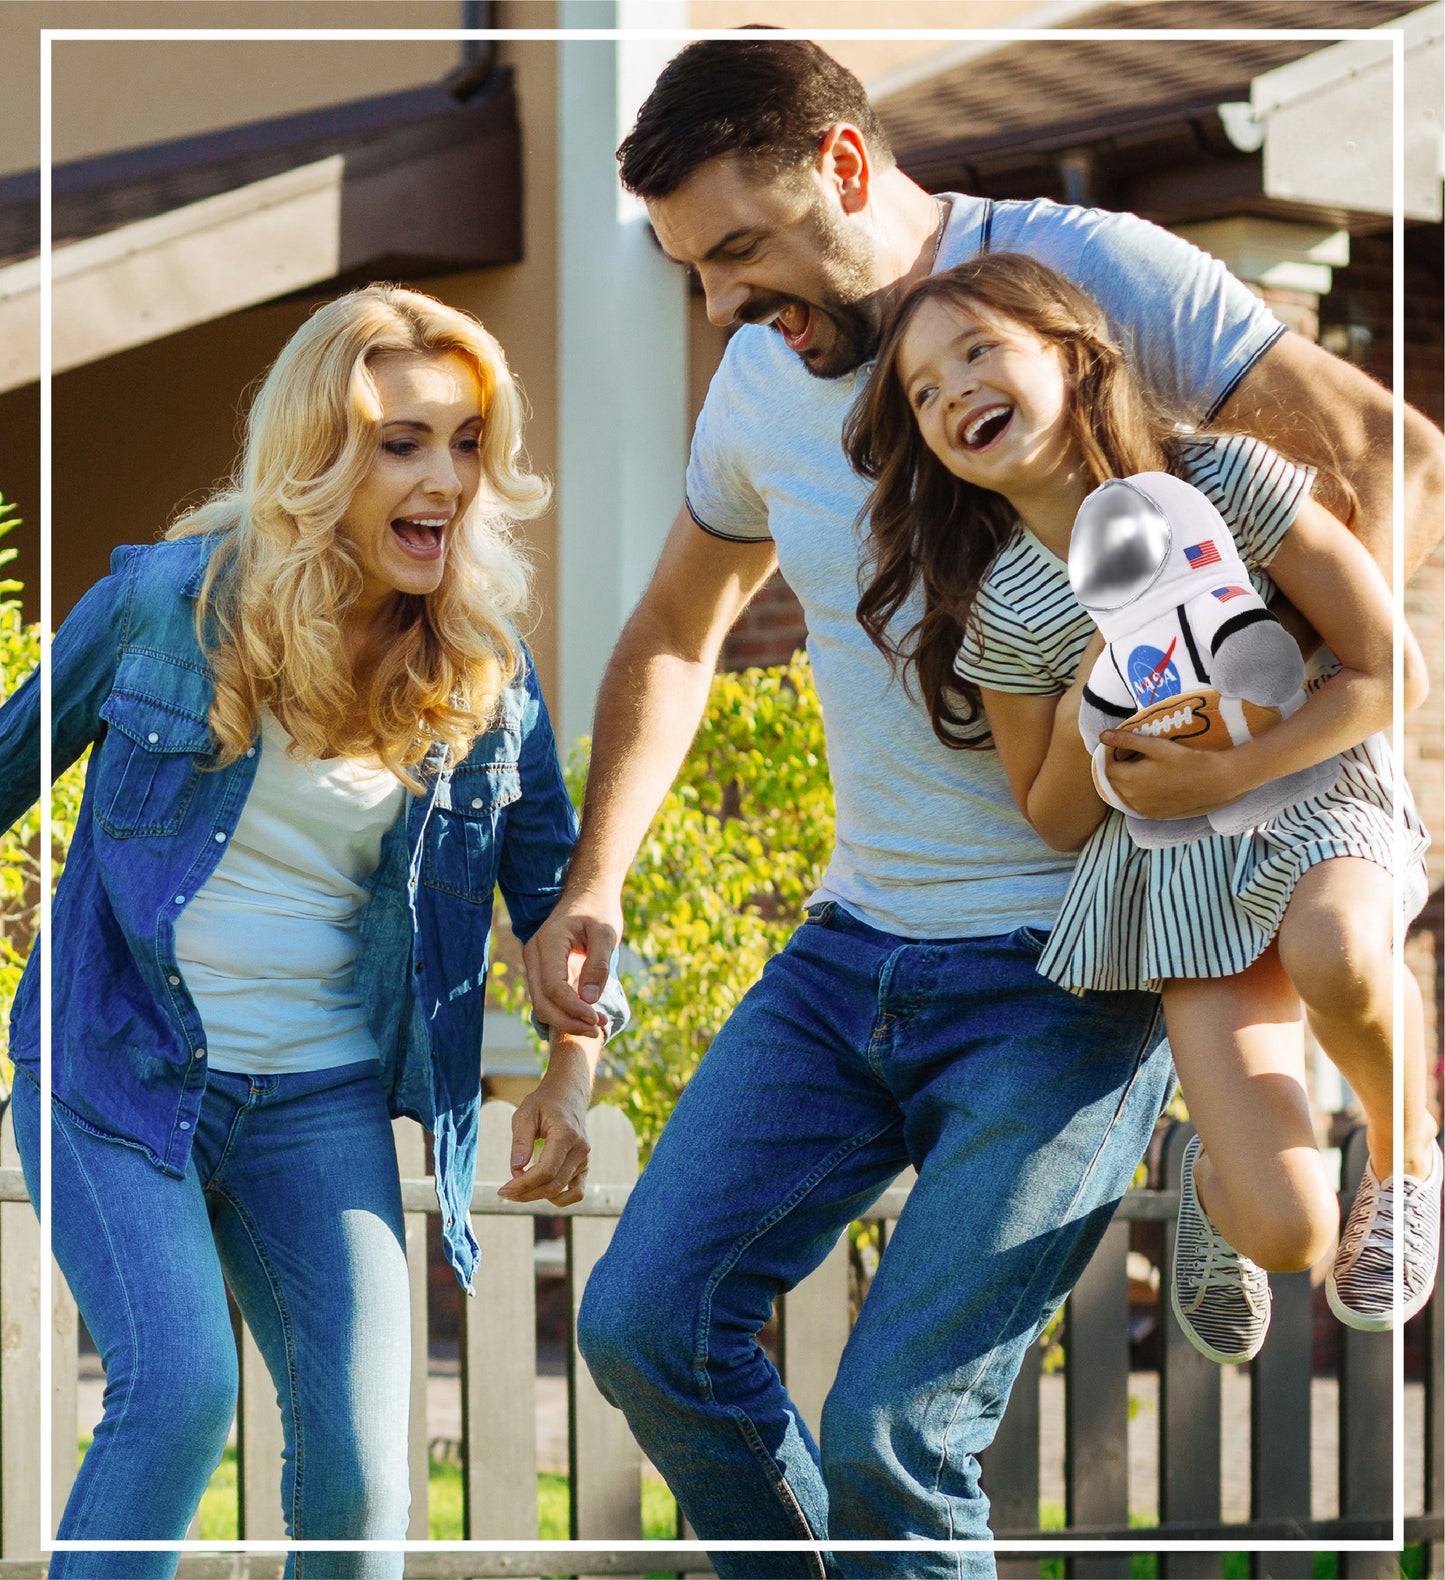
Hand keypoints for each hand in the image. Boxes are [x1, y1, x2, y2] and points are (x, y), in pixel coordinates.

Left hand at [497, 1035, 598, 1206]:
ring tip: (519, 1188)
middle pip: (553, 1185)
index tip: (504, 1189)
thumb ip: (520, 1141)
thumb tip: (516, 1169)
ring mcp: (585, 1160)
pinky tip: (539, 1191)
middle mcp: (580, 1150)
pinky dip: (558, 1198)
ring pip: (562, 1192)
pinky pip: (576, 1192)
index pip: (546, 1171)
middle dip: (526, 1193)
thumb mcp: (525, 1113)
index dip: (524, 1184)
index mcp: (567, 1135)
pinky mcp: (584, 1166)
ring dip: (537, 1196)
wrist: (568, 1095)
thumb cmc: (544, 1102)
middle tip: (504, 1192)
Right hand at [522, 886, 621, 1036]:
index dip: (574, 1009)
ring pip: (541, 1004)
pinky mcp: (542, 970)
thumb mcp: (606, 933)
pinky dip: (564, 1012)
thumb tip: (589, 1000)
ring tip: (596, 1025)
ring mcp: (534, 963)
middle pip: (541, 1002)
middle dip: (569, 1021)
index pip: (554, 987)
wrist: (588, 893)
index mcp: (548, 943)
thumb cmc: (599, 910)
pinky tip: (586, 1017)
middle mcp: (534, 954)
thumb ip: (598, 965)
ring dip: (566, 1020)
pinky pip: (546, 998)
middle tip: (598, 1028)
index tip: (598, 1019)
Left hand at [1098, 730, 1256, 819]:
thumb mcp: (1155, 746)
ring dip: (1129, 782)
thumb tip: (1102, 736)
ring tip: (1146, 769)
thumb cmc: (1184, 760)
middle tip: (1137, 757)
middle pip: (1115, 781)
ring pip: (1125, 793)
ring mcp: (1142, 809)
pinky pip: (1138, 804)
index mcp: (1128, 779)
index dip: (1114, 756)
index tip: (1126, 748)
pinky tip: (1154, 784)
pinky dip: (1139, 794)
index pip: (1108, 767)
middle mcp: (1131, 797)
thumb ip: (1127, 740)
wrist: (1212, 782)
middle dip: (1120, 769)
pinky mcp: (1154, 815)